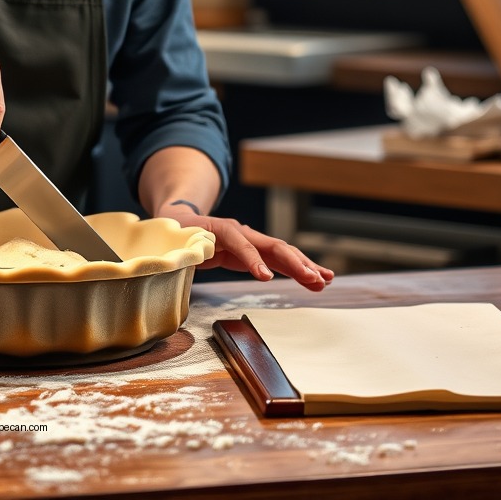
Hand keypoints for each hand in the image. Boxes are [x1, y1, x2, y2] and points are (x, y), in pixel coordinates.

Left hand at [155, 202, 333, 291]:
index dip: (251, 258)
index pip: (239, 242)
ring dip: (303, 266)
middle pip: (270, 244)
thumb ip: (183, 252)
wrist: (179, 220)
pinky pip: (278, 260)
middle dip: (293, 262)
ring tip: (325, 280)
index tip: (264, 277)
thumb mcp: (175, 242)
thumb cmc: (176, 234)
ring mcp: (249, 240)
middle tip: (313, 279)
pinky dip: (296, 269)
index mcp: (218, 229)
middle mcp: (240, 232)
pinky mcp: (253, 251)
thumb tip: (186, 263)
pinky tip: (315, 278)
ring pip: (281, 252)